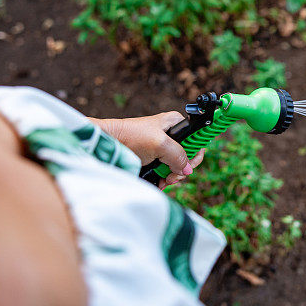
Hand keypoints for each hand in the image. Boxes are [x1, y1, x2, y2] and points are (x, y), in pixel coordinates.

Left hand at [89, 112, 204, 188]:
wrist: (108, 144)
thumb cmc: (131, 136)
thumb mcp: (160, 144)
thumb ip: (178, 155)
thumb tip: (187, 170)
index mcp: (176, 123)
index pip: (197, 140)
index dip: (195, 154)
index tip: (188, 166)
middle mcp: (172, 134)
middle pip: (188, 155)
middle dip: (182, 169)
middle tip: (172, 176)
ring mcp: (163, 147)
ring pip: (178, 165)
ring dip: (172, 176)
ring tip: (163, 180)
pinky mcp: (154, 158)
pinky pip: (166, 170)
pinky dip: (164, 178)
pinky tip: (159, 181)